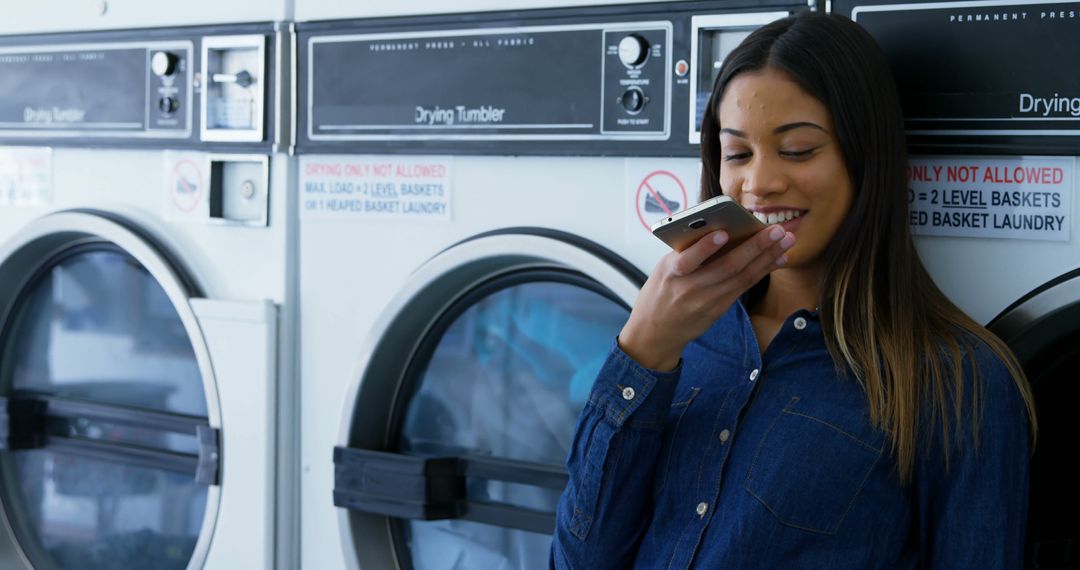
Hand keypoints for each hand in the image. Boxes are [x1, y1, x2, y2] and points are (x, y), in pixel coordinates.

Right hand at [618, 225, 794, 370]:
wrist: (655, 332)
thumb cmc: (660, 291)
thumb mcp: (663, 269)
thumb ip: (687, 252)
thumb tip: (722, 230)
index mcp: (671, 273)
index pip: (688, 260)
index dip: (705, 247)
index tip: (723, 233)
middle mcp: (691, 288)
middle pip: (727, 267)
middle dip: (755, 247)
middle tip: (777, 230)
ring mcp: (707, 301)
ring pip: (742, 276)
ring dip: (767, 257)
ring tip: (786, 240)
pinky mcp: (719, 309)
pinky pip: (744, 286)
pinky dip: (763, 270)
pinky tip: (778, 259)